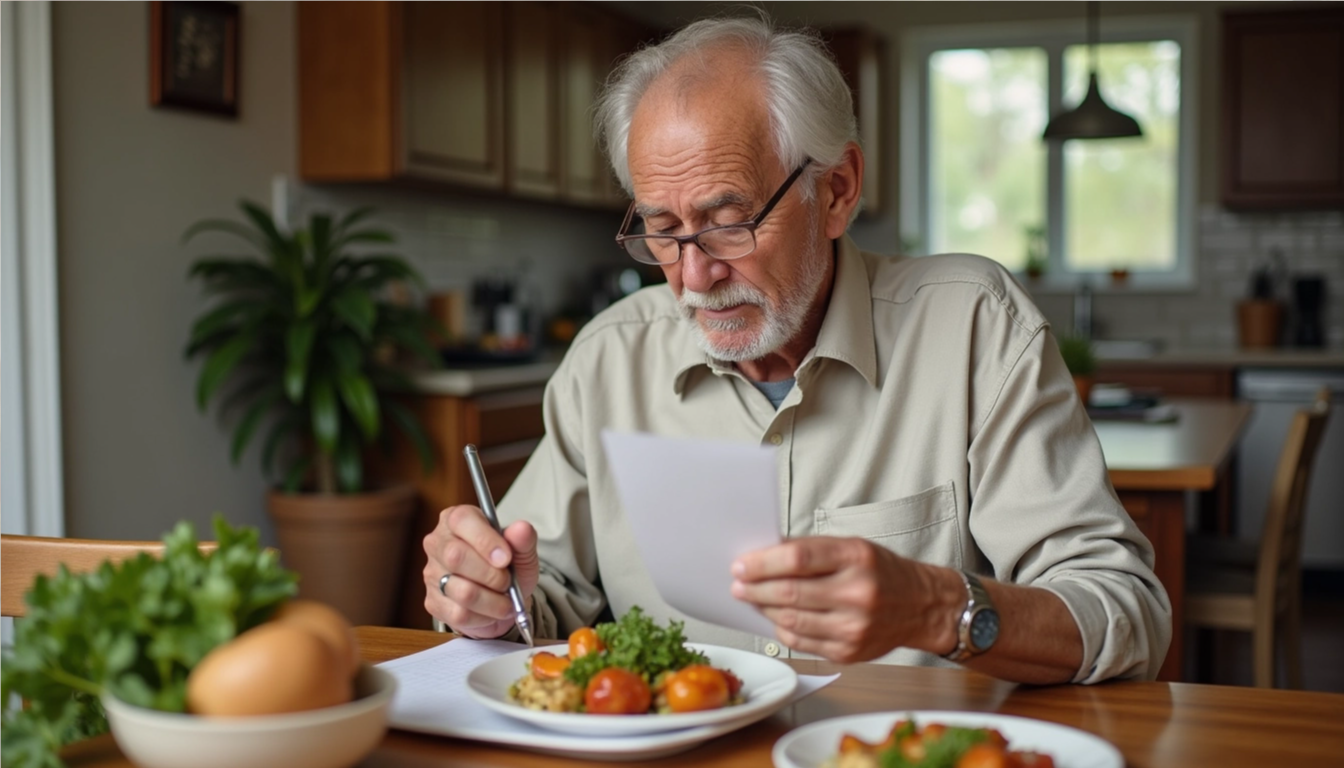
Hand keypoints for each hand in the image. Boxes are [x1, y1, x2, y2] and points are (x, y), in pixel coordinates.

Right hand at [423, 505, 539, 638]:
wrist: (504, 598)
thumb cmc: (509, 566)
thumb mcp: (522, 550)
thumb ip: (523, 539)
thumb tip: (522, 529)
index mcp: (456, 519)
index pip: (462, 520)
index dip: (485, 540)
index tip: (506, 558)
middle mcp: (438, 542)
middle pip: (456, 556)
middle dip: (491, 575)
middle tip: (508, 581)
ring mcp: (432, 573)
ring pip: (462, 591)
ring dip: (493, 601)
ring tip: (505, 600)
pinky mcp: (433, 602)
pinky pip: (459, 614)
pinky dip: (484, 617)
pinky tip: (491, 611)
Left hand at [730, 536, 953, 662]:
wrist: (922, 605)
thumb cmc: (880, 571)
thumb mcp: (851, 547)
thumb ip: (809, 550)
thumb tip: (762, 555)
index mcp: (856, 557)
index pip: (797, 559)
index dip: (762, 563)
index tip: (741, 564)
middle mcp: (857, 593)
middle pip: (790, 592)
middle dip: (755, 588)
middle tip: (736, 584)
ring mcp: (854, 627)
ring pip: (791, 620)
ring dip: (763, 609)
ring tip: (751, 598)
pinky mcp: (848, 652)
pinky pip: (801, 642)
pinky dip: (782, 628)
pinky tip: (775, 617)